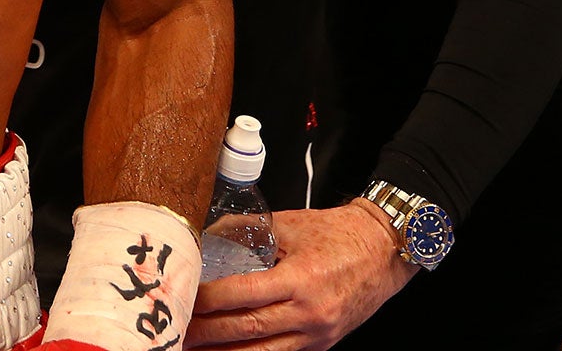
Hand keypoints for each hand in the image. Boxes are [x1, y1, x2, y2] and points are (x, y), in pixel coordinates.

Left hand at [187, 202, 412, 350]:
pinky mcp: (323, 343)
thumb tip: (209, 235)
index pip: (243, 295)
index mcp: (299, 278)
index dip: (210, 301)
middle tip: (178, 330)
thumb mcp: (289, 223)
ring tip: (196, 350)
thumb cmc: (338, 233)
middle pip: (248, 330)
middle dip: (209, 333)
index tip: (185, 298)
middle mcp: (309, 312)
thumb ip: (249, 230)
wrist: (384, 249)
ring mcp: (317, 333)